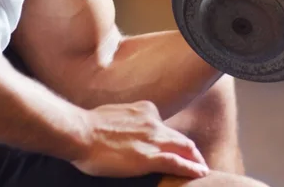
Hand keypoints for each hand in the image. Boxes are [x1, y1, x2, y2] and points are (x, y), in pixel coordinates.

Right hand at [73, 101, 209, 178]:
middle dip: (190, 148)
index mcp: (144, 110)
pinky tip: (201, 173)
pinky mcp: (149, 157)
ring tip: (202, 167)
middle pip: (179, 137)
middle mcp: (153, 122)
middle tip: (197, 159)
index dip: (170, 137)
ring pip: (183, 148)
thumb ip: (126, 120)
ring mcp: (152, 139)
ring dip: (195, 159)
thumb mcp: (114, 114)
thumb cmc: (88, 126)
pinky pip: (177, 163)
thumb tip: (124, 128)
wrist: (81, 132)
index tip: (172, 144)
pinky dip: (192, 168)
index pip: (163, 125)